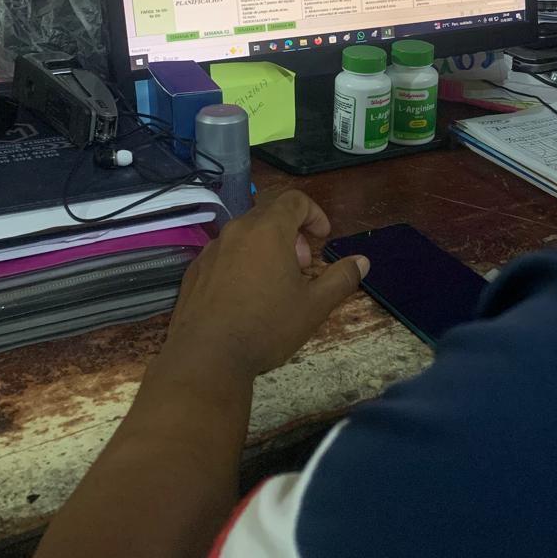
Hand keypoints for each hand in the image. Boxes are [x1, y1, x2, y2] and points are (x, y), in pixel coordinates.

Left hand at [165, 190, 368, 379]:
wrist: (206, 357)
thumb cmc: (266, 326)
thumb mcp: (314, 306)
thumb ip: (341, 278)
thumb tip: (362, 261)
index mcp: (268, 231)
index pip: (294, 200)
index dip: (315, 214)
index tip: (323, 238)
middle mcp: (237, 231)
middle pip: (269, 213)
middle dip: (292, 232)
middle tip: (302, 265)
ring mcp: (211, 250)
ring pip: (245, 234)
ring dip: (266, 248)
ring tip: (275, 283)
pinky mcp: (194, 271)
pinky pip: (224, 254)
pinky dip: (241, 263)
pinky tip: (245, 297)